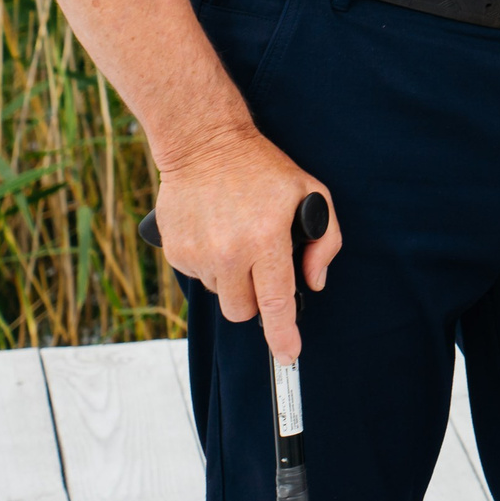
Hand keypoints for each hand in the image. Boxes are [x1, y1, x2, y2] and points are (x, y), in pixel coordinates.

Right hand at [153, 129, 340, 360]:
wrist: (205, 144)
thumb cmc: (264, 169)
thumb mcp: (312, 192)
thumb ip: (324, 240)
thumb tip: (313, 282)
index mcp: (265, 239)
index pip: (276, 303)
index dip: (284, 335)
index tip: (288, 356)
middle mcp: (228, 252)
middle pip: (243, 310)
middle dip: (255, 298)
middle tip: (261, 264)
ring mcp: (197, 254)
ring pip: (221, 295)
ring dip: (232, 278)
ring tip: (238, 237)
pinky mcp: (176, 252)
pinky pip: (199, 277)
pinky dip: (211, 264)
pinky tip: (217, 233)